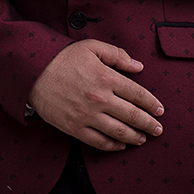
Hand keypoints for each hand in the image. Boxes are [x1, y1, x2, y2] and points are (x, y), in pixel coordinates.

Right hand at [29, 39, 163, 150]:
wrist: (33, 72)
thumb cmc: (62, 58)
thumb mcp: (91, 47)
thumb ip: (117, 55)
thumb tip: (138, 67)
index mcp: (106, 77)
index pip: (138, 94)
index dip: (152, 104)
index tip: (160, 110)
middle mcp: (100, 98)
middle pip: (133, 116)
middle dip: (149, 124)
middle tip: (158, 129)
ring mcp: (87, 115)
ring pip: (119, 131)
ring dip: (135, 137)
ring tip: (143, 138)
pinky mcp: (75, 127)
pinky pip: (99, 141)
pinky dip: (113, 146)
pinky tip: (121, 145)